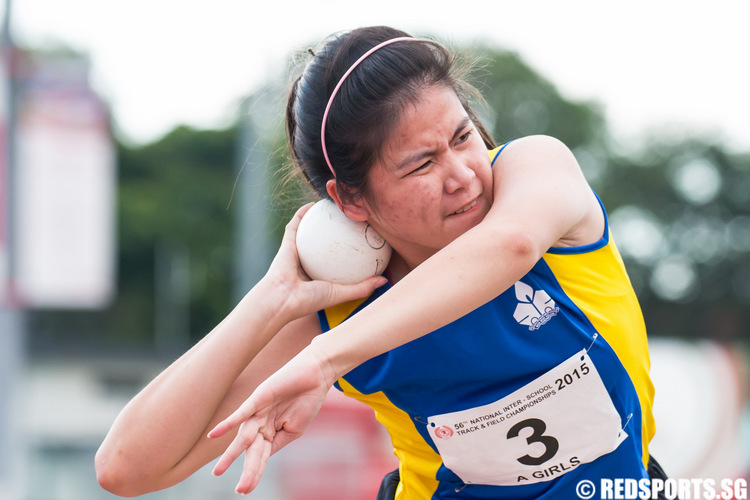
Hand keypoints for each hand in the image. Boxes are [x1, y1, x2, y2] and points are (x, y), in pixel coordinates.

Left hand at [207, 346, 335, 493]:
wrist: (317, 375)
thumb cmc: (308, 400)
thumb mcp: (294, 429)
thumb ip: (277, 442)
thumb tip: (262, 458)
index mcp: (270, 432)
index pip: (260, 457)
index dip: (254, 474)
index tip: (245, 490)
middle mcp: (260, 423)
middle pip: (251, 451)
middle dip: (247, 470)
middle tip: (240, 490)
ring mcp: (258, 411)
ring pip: (243, 437)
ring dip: (232, 454)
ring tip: (219, 471)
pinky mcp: (258, 398)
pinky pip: (241, 413)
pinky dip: (227, 423)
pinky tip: (214, 434)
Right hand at [264, 203, 386, 317]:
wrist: (281, 299)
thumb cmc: (309, 300)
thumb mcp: (340, 293)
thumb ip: (362, 288)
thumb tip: (384, 279)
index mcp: (320, 276)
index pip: (338, 260)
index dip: (350, 250)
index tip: (364, 240)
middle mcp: (308, 263)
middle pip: (325, 243)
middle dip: (336, 231)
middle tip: (351, 220)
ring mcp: (297, 252)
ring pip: (310, 231)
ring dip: (320, 219)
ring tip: (333, 207)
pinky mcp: (287, 243)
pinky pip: (296, 224)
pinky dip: (303, 213)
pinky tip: (314, 204)